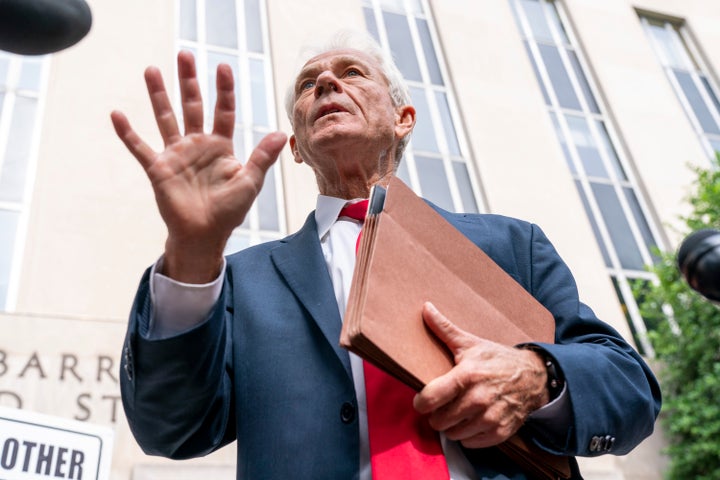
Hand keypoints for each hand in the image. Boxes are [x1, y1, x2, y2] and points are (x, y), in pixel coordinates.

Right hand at [110, 51, 286, 282]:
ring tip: (151, 70)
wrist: (204, 235)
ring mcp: (176, 155)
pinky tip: (117, 114)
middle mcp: (196, 145)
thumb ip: (262, 157)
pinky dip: (128, 132)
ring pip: (165, 118)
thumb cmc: (229, 211)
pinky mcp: (158, 169)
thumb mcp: (250, 182)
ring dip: (158, 95)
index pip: (223, 111)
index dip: (223, 90)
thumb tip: (281, 133)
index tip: (223, 67)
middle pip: (192, 105)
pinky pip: (140, 147)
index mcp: (220, 146)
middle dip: (188, 80)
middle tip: (185, 54)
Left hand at [413, 302, 548, 448]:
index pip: (431, 398)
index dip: (421, 402)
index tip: (421, 401)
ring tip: (456, 413)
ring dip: (451, 426)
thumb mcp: (470, 343)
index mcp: (467, 375)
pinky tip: (471, 421)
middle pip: (439, 421)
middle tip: (441, 406)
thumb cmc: (497, 359)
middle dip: (436, 415)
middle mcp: (479, 399)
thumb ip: (444, 329)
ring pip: (454, 434)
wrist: (533, 376)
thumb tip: (425, 308)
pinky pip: (471, 443)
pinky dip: (468, 435)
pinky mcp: (500, 432)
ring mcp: (491, 418)